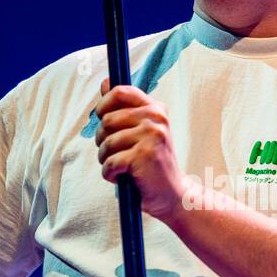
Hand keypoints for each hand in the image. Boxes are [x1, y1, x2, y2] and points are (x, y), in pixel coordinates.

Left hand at [94, 76, 190, 222]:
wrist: (173, 194)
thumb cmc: (152, 163)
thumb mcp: (141, 131)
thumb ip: (123, 108)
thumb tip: (105, 82)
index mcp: (155, 109)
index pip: (120, 92)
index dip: (103, 105)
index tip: (102, 119)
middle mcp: (155, 119)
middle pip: (107, 120)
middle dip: (102, 140)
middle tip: (115, 153)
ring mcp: (151, 136)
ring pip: (106, 143)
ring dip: (106, 159)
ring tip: (120, 167)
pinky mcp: (144, 156)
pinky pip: (110, 162)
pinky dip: (109, 174)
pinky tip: (121, 177)